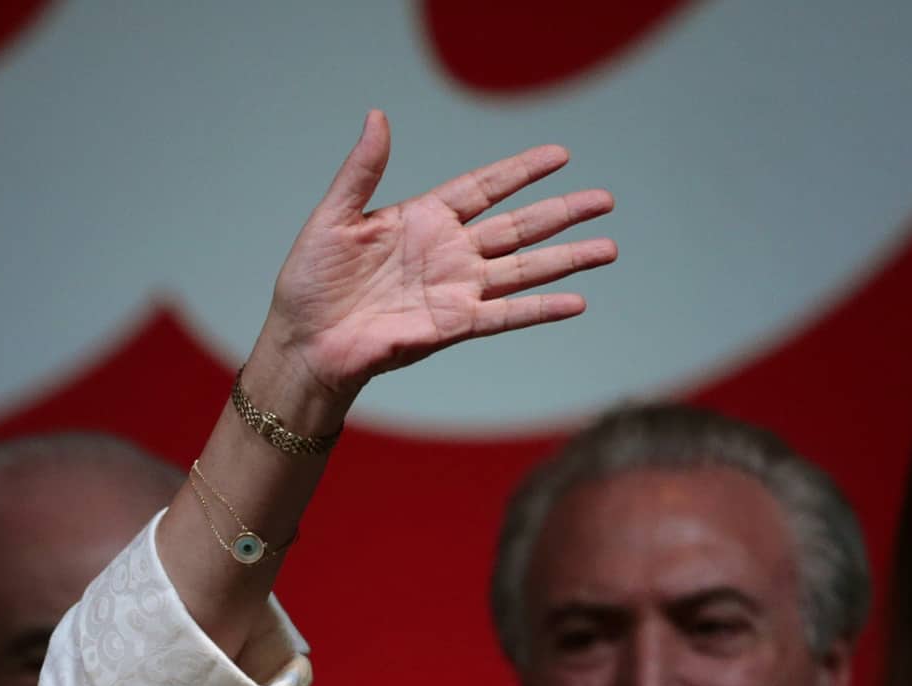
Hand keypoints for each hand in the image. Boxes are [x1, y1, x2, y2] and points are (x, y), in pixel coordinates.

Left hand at [254, 112, 615, 413]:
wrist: (303, 343)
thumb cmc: (310, 284)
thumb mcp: (333, 218)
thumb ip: (362, 171)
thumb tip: (377, 117)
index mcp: (423, 220)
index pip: (483, 188)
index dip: (521, 171)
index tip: (560, 154)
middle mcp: (447, 253)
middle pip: (518, 227)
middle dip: (562, 213)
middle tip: (605, 199)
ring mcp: (454, 290)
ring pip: (523, 269)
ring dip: (566, 259)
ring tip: (609, 247)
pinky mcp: (451, 326)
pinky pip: (504, 315)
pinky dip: (540, 309)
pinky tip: (576, 300)